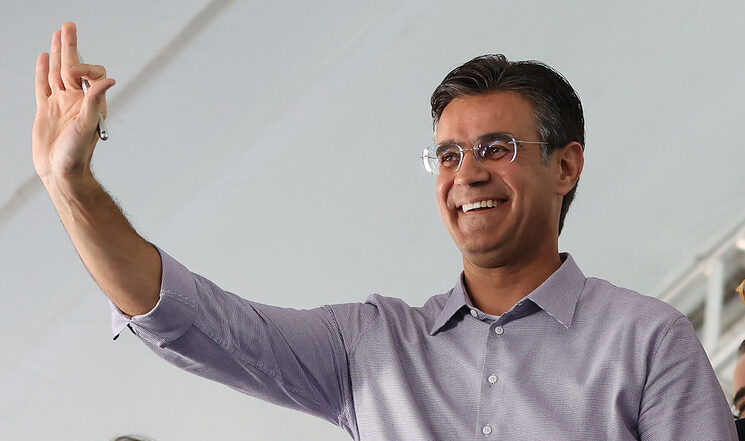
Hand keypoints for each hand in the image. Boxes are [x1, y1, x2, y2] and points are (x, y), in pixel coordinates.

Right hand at [32, 22, 114, 183]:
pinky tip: (43, 57)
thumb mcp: (87, 125)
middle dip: (70, 46)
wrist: (61, 172)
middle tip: (68, 26)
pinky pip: (43, 85)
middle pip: (73, 67)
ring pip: (57, 72)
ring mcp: (61, 104)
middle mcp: (78, 101)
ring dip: (57, 53)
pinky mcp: (47, 109)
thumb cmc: (77, 154)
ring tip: (57, 34)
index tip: (75, 72)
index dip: (84, 68)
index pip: (91, 76)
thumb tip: (110, 80)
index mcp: (92, 103)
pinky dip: (42, 70)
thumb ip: (95, 101)